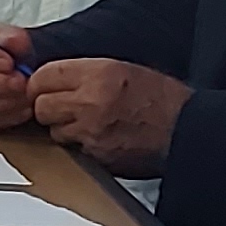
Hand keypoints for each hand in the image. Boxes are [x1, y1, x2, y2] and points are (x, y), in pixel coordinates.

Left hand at [25, 58, 186, 176]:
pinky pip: (72, 149)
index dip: (40, 83)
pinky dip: (78, 146)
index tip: (43, 86)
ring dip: (63, 128)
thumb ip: (83, 72)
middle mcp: (91, 101)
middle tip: (62, 107)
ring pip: (53, 130)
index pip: (43, 76)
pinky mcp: (96, 156)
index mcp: (98, 74)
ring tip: (86, 124)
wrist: (185, 130)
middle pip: (41, 105)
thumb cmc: (160, 99)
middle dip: (48, 107)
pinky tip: (97, 138)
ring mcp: (91, 132)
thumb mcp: (121, 69)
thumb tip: (51, 77)